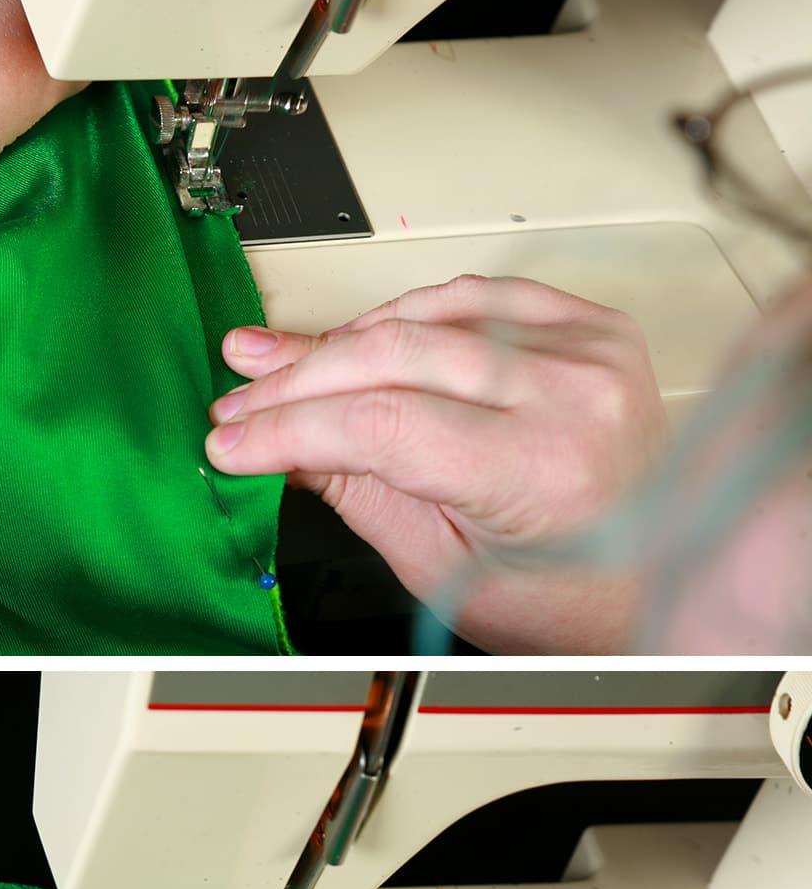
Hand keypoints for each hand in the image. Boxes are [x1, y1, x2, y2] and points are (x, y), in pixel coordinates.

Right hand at [205, 276, 667, 653]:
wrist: (654, 577)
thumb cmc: (569, 595)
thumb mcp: (442, 566)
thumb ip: (358, 491)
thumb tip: (280, 446)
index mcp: (540, 470)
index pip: (380, 424)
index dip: (287, 427)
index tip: (233, 441)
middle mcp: (573, 396)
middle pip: (394, 357)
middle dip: (298, 380)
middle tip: (240, 401)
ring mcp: (588, 351)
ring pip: (426, 313)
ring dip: (341, 340)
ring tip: (278, 365)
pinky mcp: (589, 328)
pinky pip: (475, 294)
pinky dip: (406, 314)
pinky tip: (357, 335)